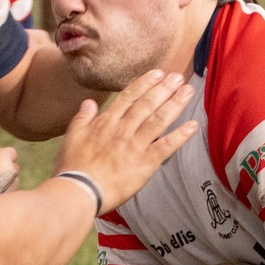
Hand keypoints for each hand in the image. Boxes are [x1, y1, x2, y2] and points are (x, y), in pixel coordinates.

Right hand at [53, 70, 197, 212]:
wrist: (79, 190)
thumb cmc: (73, 168)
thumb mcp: (71, 137)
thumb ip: (82, 118)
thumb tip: (89, 103)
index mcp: (106, 123)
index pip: (128, 97)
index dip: (144, 84)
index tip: (157, 74)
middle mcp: (123, 129)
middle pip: (147, 104)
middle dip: (164, 88)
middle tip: (178, 77)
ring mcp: (135, 145)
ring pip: (159, 120)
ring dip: (175, 104)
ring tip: (188, 91)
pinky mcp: (145, 163)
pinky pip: (166, 146)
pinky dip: (180, 136)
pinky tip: (192, 126)